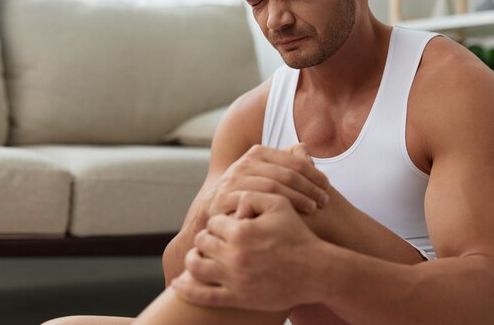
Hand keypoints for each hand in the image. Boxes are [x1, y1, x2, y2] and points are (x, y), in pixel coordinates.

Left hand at [172, 191, 324, 310]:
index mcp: (241, 231)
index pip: (214, 222)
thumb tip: (233, 195)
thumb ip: (253, 195)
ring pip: (196, 266)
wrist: (316, 271)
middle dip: (207, 238)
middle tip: (213, 239)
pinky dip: (186, 289)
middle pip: (203, 242)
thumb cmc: (297, 236)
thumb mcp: (279, 205)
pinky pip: (202, 296)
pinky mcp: (237, 298)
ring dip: (194, 259)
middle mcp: (233, 256)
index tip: (225, 223)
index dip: (219, 221)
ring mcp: (234, 279)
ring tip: (200, 255)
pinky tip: (178, 284)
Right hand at [205, 143, 329, 217]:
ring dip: (297, 198)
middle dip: (309, 187)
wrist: (216, 210)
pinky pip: (255, 202)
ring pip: (273, 187)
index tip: (327, 186)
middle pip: (285, 174)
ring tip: (313, 207)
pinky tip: (289, 218)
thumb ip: (287, 160)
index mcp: (257, 153)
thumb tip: (305, 148)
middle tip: (324, 200)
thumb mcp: (268, 173)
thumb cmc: (252, 193)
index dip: (313, 173)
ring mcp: (233, 180)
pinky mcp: (225, 198)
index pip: (292, 161)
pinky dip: (275, 209)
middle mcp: (244, 163)